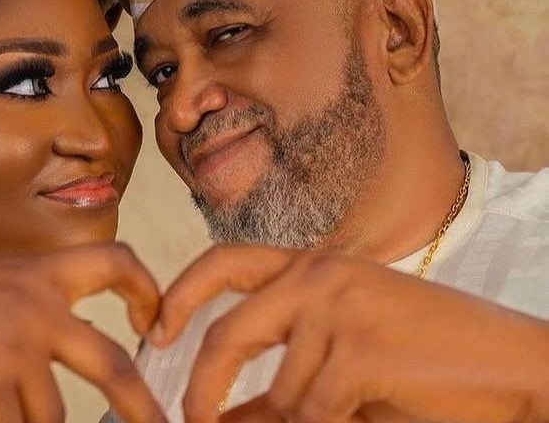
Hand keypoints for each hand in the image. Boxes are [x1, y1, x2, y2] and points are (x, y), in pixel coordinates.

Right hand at [0, 243, 167, 422]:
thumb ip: (22, 303)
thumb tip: (59, 341)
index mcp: (31, 270)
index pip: (114, 259)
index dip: (146, 288)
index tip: (151, 322)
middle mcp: (35, 303)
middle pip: (114, 364)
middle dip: (141, 404)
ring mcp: (18, 346)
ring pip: (51, 414)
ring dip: (21, 422)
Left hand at [150, 245, 548, 422]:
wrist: (512, 367)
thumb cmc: (426, 361)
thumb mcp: (342, 361)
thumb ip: (282, 379)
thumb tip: (220, 418)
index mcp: (312, 267)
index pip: (225, 261)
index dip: (181, 293)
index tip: (157, 331)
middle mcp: (318, 275)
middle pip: (228, 332)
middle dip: (203, 385)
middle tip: (193, 420)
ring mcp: (338, 308)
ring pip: (280, 392)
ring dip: (303, 420)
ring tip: (353, 406)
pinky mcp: (358, 349)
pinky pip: (312, 411)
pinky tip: (372, 408)